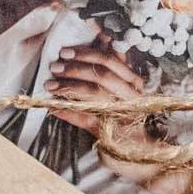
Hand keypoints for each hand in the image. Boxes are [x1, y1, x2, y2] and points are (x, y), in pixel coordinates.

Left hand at [44, 42, 174, 190]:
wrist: (142, 155)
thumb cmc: (127, 117)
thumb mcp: (125, 90)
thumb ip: (115, 66)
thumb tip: (104, 38)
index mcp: (133, 84)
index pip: (110, 61)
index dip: (86, 54)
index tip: (66, 51)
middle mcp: (130, 98)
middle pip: (102, 76)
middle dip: (75, 68)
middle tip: (55, 66)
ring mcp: (121, 115)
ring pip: (94, 95)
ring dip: (68, 88)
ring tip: (50, 85)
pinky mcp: (110, 134)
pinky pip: (85, 119)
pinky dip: (67, 112)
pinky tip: (52, 107)